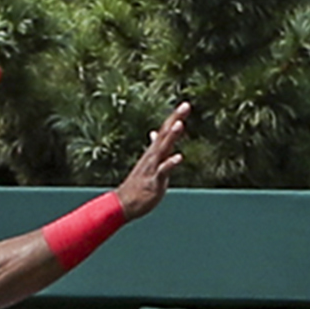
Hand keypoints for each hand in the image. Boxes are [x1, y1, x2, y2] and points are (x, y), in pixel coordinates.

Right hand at [117, 102, 189, 220]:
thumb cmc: (138, 184)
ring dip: (171, 137)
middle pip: (164, 134)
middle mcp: (152, 156)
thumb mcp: (148, 161)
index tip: (186, 104)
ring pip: (162, 149)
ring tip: (180, 124)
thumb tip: (154, 132)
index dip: (175, 117)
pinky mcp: (153, 181)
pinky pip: (162, 171)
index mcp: (153, 152)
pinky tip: (179, 157)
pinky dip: (170, 163)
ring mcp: (152, 167)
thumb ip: (154, 147)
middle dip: (175, 119)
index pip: (165, 131)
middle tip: (186, 105)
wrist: (124, 204)